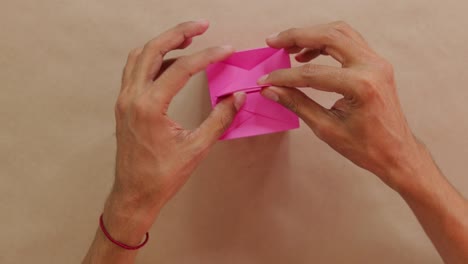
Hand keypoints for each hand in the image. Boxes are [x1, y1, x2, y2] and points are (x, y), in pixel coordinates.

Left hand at [104, 20, 244, 244]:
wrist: (134, 194)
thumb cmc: (162, 176)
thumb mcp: (197, 148)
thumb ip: (219, 119)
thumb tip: (237, 98)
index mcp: (149, 107)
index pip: (181, 68)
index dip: (207, 56)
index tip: (226, 50)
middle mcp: (132, 97)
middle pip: (153, 49)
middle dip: (178, 32)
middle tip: (201, 25)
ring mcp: (124, 100)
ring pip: (140, 56)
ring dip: (163, 42)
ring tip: (188, 37)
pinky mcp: (124, 105)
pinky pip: (135, 70)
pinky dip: (153, 58)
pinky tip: (170, 61)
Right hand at [258, 21, 422, 189]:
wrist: (396, 152)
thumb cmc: (367, 147)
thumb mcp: (326, 128)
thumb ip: (297, 104)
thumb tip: (272, 90)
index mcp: (361, 86)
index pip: (312, 74)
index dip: (284, 77)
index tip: (266, 80)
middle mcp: (372, 66)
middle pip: (329, 37)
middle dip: (297, 36)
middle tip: (273, 41)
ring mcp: (377, 62)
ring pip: (339, 32)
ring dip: (312, 35)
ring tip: (289, 46)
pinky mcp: (376, 63)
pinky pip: (349, 41)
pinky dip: (326, 41)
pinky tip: (308, 53)